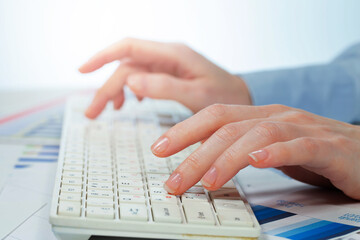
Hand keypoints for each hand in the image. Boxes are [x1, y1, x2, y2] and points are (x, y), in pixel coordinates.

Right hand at [79, 38, 251, 118]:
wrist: (240, 98)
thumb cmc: (225, 96)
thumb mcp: (197, 94)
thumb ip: (166, 87)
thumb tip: (132, 82)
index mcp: (174, 55)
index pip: (130, 47)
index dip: (103, 56)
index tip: (82, 70)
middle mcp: (168, 56)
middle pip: (127, 65)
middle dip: (107, 87)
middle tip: (93, 112)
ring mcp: (168, 65)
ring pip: (133, 72)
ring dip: (117, 90)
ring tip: (110, 110)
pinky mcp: (170, 75)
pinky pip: (144, 79)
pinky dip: (132, 91)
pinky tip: (131, 103)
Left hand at [151, 104, 359, 199]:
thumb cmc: (312, 152)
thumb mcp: (268, 149)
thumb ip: (239, 152)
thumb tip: (202, 165)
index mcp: (260, 116)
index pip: (215, 116)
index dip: (185, 130)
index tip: (159, 148)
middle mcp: (277, 117)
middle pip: (228, 127)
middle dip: (195, 153)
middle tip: (174, 179)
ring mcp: (303, 128)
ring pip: (256, 135)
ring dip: (227, 157)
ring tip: (206, 180)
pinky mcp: (328, 147)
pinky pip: (299, 146)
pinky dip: (276, 153)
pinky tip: (256, 162)